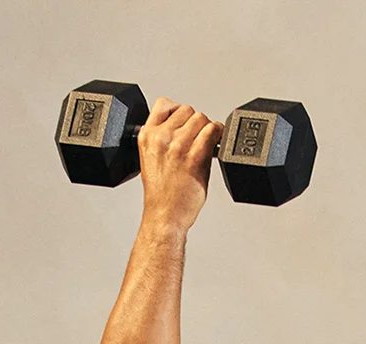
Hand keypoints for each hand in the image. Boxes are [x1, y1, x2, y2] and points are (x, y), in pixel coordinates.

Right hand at [138, 98, 219, 230]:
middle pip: (187, 109)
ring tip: (204, 144)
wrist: (165, 217)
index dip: (177, 111)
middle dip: (194, 122)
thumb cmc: (161, 195)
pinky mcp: (195, 156)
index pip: (164, 104)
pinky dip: (218, 134)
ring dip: (206, 129)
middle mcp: (161, 138)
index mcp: (147, 137)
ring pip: (201, 118)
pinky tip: (215, 144)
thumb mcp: (151, 159)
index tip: (183, 123)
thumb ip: (164, 138)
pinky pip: (212, 130)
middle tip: (196, 140)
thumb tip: (186, 124)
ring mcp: (178, 147)